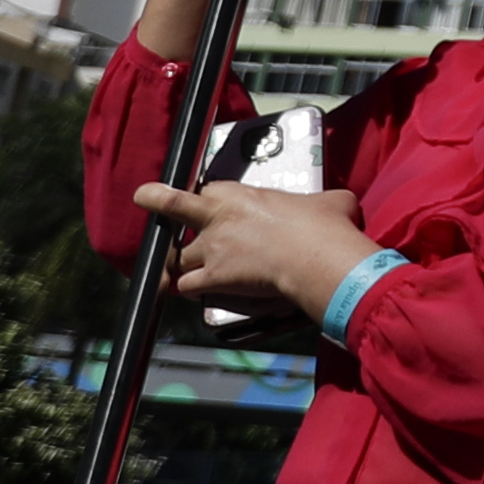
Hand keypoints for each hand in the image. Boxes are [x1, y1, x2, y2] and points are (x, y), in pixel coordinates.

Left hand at [129, 180, 373, 327]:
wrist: (316, 257)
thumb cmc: (325, 225)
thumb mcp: (331, 201)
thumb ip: (323, 202)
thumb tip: (340, 205)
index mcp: (241, 195)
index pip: (207, 190)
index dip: (203, 197)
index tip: (203, 200)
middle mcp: (218, 219)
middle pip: (172, 209)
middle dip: (156, 201)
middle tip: (143, 196)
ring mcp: (212, 250)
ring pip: (176, 257)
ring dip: (177, 263)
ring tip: (174, 269)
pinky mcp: (213, 278)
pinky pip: (186, 286)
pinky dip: (187, 289)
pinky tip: (193, 292)